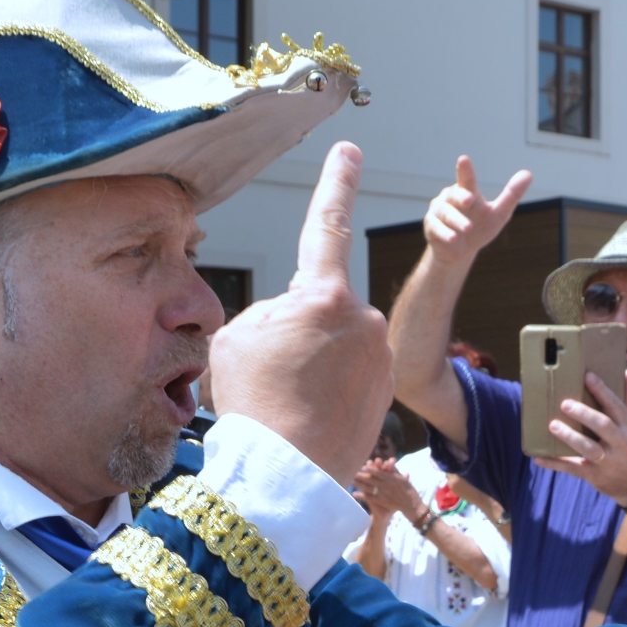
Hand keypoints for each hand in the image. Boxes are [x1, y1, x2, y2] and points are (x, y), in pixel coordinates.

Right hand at [211, 143, 392, 483]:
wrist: (285, 477)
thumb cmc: (253, 404)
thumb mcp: (238, 337)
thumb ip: (273, 310)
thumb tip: (297, 315)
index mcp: (322, 295)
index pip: (327, 224)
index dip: (336, 182)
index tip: (349, 149)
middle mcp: (363, 317)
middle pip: (321, 303)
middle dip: (298, 325)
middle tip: (274, 370)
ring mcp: (380, 355)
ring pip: (338, 340)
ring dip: (315, 357)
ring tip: (292, 396)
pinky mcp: (388, 387)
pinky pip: (352, 371)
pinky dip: (332, 385)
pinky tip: (312, 412)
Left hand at [355, 458, 423, 522]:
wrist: (412, 505)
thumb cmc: (409, 491)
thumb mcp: (403, 479)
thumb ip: (395, 471)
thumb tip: (389, 462)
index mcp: (392, 479)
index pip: (379, 473)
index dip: (370, 469)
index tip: (363, 467)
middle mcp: (387, 485)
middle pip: (372, 479)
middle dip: (362, 476)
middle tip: (353, 473)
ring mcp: (384, 494)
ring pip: (369, 488)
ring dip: (360, 484)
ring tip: (352, 481)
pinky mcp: (383, 501)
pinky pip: (370, 498)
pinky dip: (362, 496)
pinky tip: (354, 494)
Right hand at [423, 155, 531, 268]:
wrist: (461, 251)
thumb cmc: (480, 227)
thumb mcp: (499, 214)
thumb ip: (511, 195)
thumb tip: (528, 174)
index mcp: (466, 191)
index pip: (467, 180)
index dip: (465, 170)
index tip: (464, 160)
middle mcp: (450, 198)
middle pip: (455, 195)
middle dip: (461, 197)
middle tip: (470, 200)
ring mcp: (439, 212)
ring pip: (446, 213)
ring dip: (456, 220)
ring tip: (467, 228)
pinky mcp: (432, 227)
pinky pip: (437, 228)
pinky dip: (445, 234)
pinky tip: (453, 239)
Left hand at [531, 371, 626, 505]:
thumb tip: (626, 372)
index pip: (616, 406)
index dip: (602, 391)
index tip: (588, 376)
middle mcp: (620, 442)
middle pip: (603, 425)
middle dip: (584, 414)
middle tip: (565, 403)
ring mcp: (607, 461)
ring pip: (588, 447)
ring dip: (570, 437)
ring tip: (552, 425)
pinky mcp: (595, 475)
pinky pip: (573, 469)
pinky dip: (556, 464)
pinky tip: (539, 458)